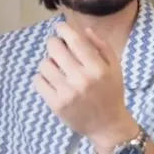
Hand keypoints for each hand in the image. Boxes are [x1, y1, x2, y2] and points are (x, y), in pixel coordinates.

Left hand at [33, 23, 135, 149]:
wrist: (107, 125)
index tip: (60, 28)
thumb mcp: (115, 68)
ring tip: (57, 69)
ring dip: (49, 63)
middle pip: (55, 49)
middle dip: (54, 44)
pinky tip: (52, 81)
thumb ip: (102, 47)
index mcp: (97, 68)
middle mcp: (82, 79)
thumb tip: (84, 30)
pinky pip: (38, 81)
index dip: (63, 30)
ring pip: (44, 64)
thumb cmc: (111, 93)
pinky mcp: (55, 104)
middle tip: (58, 48)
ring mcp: (67, 92)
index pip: (75, 41)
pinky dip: (42, 78)